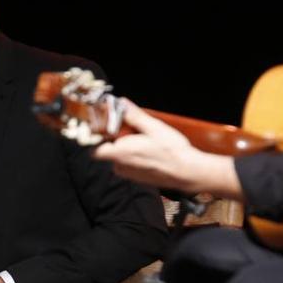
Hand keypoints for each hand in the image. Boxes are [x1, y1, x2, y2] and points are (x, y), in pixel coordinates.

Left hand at [93, 99, 241, 197]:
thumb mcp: (154, 127)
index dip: (98, 139)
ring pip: (119, 158)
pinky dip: (135, 158)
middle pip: (108, 151)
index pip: (95, 150)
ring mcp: (130, 174)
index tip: (108, 129)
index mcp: (121, 153)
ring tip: (144, 141)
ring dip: (127, 149)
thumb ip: (134, 116)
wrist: (188, 173)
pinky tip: (150, 152)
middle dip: (117, 140)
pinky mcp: (138, 179)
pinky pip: (129, 165)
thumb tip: (121, 103)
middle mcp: (122, 166)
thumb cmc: (172, 151)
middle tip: (133, 131)